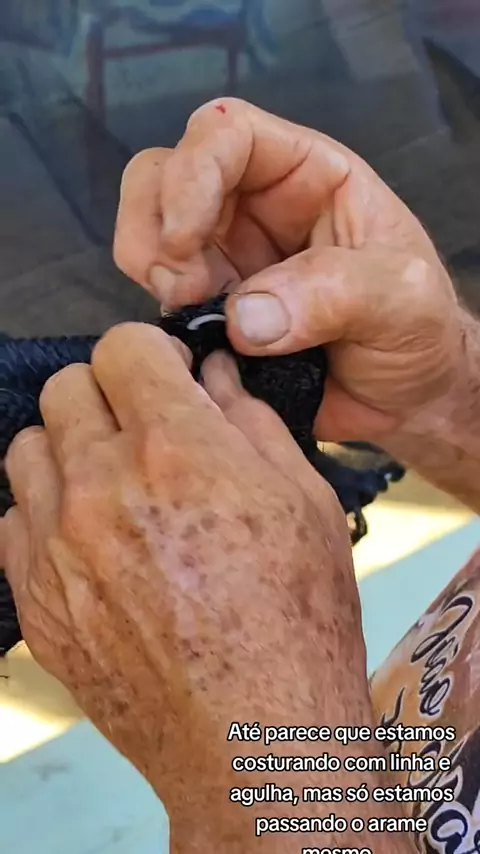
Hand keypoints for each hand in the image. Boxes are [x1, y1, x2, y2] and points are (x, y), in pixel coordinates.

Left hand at [1, 325, 361, 850]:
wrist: (255, 735)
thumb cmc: (296, 623)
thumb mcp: (306, 502)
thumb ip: (251, 423)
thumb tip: (213, 379)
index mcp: (176, 452)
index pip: (122, 347)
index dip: (150, 353)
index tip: (166, 374)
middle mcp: (102, 489)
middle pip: (66, 389)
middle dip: (109, 394)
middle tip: (144, 427)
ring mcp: (57, 548)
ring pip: (28, 449)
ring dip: (69, 448)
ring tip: (112, 481)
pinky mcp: (36, 601)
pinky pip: (13, 520)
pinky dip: (46, 513)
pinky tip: (91, 539)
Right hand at [114, 98, 462, 441]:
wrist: (405, 402)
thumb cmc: (418, 334)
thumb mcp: (401, 299)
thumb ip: (334, 294)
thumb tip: (243, 316)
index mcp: (307, 176)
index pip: (227, 134)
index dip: (191, 172)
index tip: (185, 239)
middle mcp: (254, 209)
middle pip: (163, 175)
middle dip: (155, 227)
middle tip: (184, 290)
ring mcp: (226, 262)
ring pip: (147, 234)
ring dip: (150, 271)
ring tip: (191, 317)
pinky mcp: (210, 315)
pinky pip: (160, 302)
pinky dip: (160, 323)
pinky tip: (195, 349)